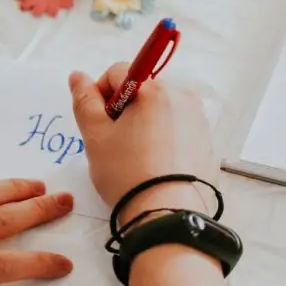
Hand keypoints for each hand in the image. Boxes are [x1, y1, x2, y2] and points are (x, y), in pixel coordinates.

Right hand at [69, 63, 216, 223]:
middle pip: (142, 90)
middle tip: (115, 141)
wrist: (168, 213)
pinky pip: (178, 129)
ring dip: (143, 123)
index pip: (118, 72)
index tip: (98, 122)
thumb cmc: (127, 173)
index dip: (100, 94)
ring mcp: (198, 119)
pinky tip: (154, 164)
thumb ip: (84, 101)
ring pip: (160, 110)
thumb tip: (78, 76)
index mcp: (155, 89)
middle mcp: (182, 97)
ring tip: (135, 155)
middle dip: (124, 109)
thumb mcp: (95, 136)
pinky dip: (163, 138)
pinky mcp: (206, 142)